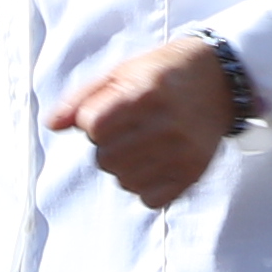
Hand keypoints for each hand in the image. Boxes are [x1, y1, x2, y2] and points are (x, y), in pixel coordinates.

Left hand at [48, 34, 244, 209]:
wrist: (219, 80)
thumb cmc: (163, 73)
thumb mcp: (121, 72)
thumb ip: (82, 98)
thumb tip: (52, 125)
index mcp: (145, 94)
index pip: (93, 126)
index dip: (93, 120)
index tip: (108, 111)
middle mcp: (165, 126)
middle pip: (105, 159)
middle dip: (107, 145)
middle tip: (127, 129)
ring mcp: (182, 153)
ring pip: (124, 181)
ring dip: (124, 167)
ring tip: (141, 144)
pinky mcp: (193, 173)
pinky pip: (149, 199)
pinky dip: (145, 186)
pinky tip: (154, 163)